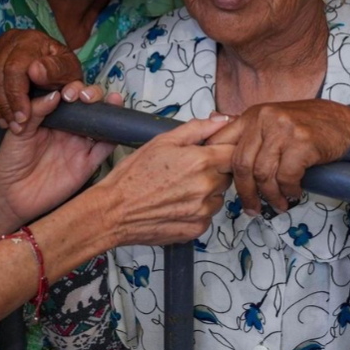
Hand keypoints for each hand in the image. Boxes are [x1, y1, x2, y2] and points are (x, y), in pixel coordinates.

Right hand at [0, 29, 82, 128]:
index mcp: (32, 40)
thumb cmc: (62, 71)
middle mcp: (10, 39)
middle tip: (15, 124)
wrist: (52, 65)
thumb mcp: (69, 72)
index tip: (23, 117)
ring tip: (6, 122)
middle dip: (5, 104)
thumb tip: (35, 71)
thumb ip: (58, 71)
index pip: (14, 68)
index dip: (16, 96)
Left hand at [0, 81, 118, 234]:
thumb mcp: (18, 132)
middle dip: (93, 94)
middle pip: (90, 105)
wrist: (11, 196)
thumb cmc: (10, 162)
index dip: (73, 88)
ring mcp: (80, 146)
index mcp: (53, 118)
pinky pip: (105, 149)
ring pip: (102, 124)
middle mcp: (70, 129)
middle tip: (85, 98)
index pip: (69, 96)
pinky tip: (118, 127)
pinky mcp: (87, 165)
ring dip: (111, 110)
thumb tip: (55, 94)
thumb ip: (35, 112)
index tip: (68, 92)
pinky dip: (115, 137)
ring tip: (115, 100)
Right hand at [94, 116, 234, 246]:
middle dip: (215, 170)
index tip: (215, 151)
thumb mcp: (162, 141)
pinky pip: (207, 215)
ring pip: (219, 196)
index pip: (235, 152)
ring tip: (180, 188)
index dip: (226, 150)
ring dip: (208, 191)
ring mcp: (203, 211)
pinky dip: (197, 210)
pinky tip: (177, 204)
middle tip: (189, 170)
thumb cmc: (133, 175)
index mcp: (200, 161)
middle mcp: (206, 187)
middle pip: (228, 175)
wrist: (114, 211)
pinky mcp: (197, 229)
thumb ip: (197, 129)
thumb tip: (222, 120)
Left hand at [208, 100, 349, 214]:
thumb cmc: (308, 127)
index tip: (224, 188)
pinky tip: (294, 193)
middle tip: (252, 209)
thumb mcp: (273, 122)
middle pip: (241, 164)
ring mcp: (283, 129)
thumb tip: (216, 149)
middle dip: (245, 192)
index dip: (220, 169)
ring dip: (270, 196)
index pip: (222, 143)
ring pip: (263, 174)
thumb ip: (250, 135)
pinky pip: (286, 177)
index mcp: (253, 115)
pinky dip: (289, 191)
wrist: (344, 123)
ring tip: (278, 205)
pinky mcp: (302, 142)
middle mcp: (264, 118)